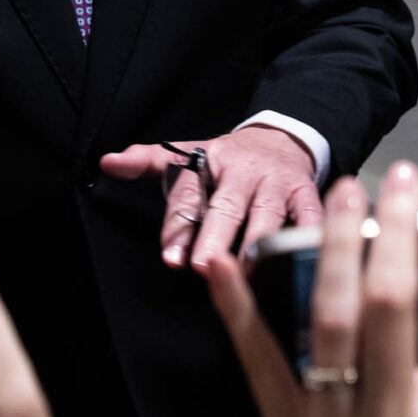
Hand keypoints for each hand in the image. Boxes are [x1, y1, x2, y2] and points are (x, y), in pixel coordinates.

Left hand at [101, 124, 321, 270]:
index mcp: (210, 162)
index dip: (179, 226)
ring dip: (258, 247)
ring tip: (246, 276)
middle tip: (202, 266)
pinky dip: (308, 241)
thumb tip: (107, 162)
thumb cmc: (228, 160)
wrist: (281, 140)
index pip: (189, 194)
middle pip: (228, 207)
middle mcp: (244, 172)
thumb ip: (147, 161)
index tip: (172, 258)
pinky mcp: (308, 195)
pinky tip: (299, 265)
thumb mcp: (187, 154)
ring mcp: (279, 184)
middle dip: (215, 237)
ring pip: (269, 218)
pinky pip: (310, 220)